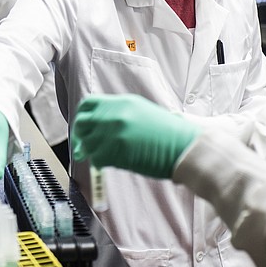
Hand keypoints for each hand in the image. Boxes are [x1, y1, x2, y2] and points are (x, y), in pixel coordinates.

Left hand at [71, 94, 199, 178]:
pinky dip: (100, 164)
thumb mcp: (144, 114)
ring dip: (91, 153)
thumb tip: (101, 128)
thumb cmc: (170, 135)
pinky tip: (112, 164)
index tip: (82, 131)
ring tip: (103, 158)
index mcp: (123, 102)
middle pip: (82, 123)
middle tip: (82, 149)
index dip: (82, 118)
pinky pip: (96, 158)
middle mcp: (116, 112)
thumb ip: (121, 116)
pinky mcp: (116, 149)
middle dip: (79, 137)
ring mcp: (114, 130)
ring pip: (86, 143)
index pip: (88, 104)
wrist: (185, 146)